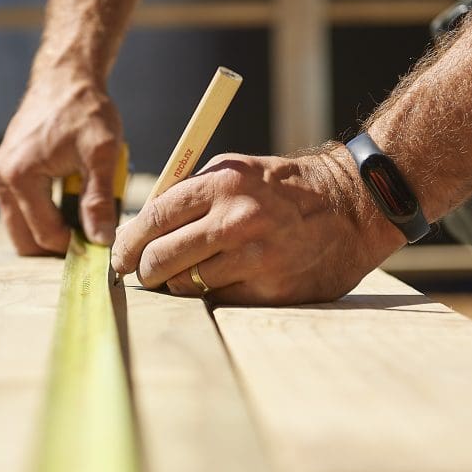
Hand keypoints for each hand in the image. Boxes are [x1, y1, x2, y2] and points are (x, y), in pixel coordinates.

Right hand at [0, 69, 122, 254]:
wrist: (66, 78)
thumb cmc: (85, 110)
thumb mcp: (102, 154)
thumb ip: (99, 199)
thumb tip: (101, 240)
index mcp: (19, 176)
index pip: (45, 234)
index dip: (76, 245)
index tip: (102, 245)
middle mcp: (0, 178)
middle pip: (24, 240)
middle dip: (58, 245)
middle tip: (90, 236)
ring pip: (22, 226)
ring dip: (52, 228)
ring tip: (84, 211)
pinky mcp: (6, 171)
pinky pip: (22, 208)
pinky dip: (46, 213)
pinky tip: (73, 198)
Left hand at [111, 150, 404, 304]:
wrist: (352, 207)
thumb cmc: (285, 188)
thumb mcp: (236, 171)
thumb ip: (190, 194)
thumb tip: (141, 228)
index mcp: (222, 185)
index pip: (153, 218)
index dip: (128, 242)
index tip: (120, 255)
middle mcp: (236, 221)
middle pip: (161, 258)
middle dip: (145, 271)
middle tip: (145, 274)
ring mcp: (255, 259)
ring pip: (186, 285)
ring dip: (179, 285)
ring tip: (188, 275)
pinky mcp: (272, 290)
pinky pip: (219, 301)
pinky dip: (212, 295)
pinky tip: (224, 281)